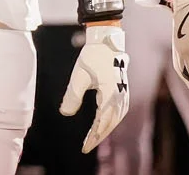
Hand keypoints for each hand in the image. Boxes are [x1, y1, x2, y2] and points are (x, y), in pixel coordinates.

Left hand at [59, 24, 129, 152]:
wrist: (107, 41)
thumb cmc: (92, 57)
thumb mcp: (78, 77)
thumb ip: (72, 96)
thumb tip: (65, 113)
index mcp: (110, 95)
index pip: (102, 123)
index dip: (93, 137)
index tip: (84, 147)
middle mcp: (120, 96)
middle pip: (111, 123)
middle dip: (99, 136)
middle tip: (87, 146)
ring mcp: (124, 93)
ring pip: (116, 118)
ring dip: (106, 129)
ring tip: (94, 137)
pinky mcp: (123, 90)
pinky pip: (119, 111)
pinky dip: (111, 120)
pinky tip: (104, 123)